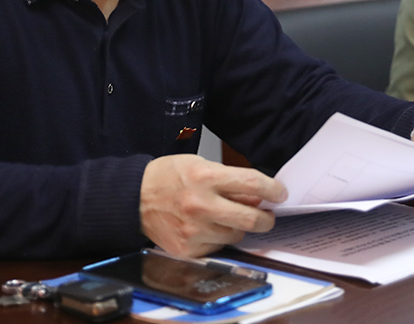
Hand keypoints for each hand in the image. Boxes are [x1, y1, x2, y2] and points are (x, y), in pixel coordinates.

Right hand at [140, 154, 287, 257]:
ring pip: (236, 234)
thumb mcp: (199, 165)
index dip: (272, 189)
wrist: (133, 198)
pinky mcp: (187, 248)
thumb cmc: (168, 177)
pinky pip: (218, 246)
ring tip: (224, 217)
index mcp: (205, 178)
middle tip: (268, 215)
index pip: (252, 184)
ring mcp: (194, 230)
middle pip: (251, 218)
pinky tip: (207, 227)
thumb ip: (228, 179)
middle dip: (266, 218)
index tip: (280, 193)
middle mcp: (201, 205)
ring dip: (238, 226)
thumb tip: (257, 196)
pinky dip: (218, 238)